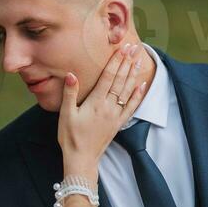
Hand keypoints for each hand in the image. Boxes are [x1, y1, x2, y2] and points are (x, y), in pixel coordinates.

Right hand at [57, 44, 147, 177]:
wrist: (81, 159)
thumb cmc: (70, 137)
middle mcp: (108, 107)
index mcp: (95, 103)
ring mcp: (115, 115)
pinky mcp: (118, 124)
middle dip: (127, 62)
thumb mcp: (66, 114)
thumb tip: (71, 74)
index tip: (122, 48)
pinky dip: (137, 95)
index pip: (108, 77)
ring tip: (139, 60)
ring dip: (133, 74)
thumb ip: (70, 94)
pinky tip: (141, 85)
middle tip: (134, 47)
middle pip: (120, 80)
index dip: (115, 61)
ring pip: (127, 91)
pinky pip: (131, 107)